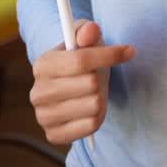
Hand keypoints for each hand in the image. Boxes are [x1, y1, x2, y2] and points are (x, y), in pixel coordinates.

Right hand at [30, 18, 135, 144]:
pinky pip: (91, 126)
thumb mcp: (85, 38)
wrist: (70, 86)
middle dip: (100, 78)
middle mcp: (38, 92)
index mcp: (42, 64)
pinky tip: (89, 109)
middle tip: (96, 76)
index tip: (129, 51)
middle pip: (90, 84)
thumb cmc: (80, 58)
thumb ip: (88, 30)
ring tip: (92, 92)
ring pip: (94, 105)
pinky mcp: (53, 136)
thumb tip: (91, 30)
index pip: (81, 60)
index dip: (109, 55)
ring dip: (101, 97)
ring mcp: (43, 117)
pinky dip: (97, 116)